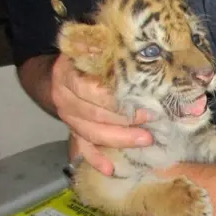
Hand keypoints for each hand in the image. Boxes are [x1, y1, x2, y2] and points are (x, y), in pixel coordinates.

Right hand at [51, 53, 153, 175]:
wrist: (64, 71)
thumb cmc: (88, 56)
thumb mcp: (97, 46)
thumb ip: (113, 51)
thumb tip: (150, 56)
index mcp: (68, 74)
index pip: (93, 92)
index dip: (118, 101)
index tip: (145, 104)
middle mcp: (64, 98)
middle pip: (95, 116)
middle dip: (126, 123)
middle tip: (152, 123)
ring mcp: (67, 117)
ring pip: (92, 133)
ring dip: (120, 140)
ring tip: (145, 140)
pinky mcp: (73, 130)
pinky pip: (83, 147)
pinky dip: (95, 159)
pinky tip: (110, 169)